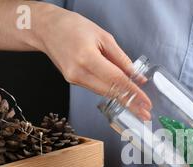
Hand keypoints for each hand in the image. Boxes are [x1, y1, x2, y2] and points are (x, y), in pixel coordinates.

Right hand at [34, 6, 151, 118]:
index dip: (133, 93)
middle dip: (130, 103)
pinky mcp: (73, 82)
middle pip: (110, 92)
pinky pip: (96, 88)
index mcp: (87, 58)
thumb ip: (122, 59)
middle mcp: (78, 72)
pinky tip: (122, 94)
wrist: (46, 29)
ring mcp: (74, 79)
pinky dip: (110, 91)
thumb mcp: (103, 37)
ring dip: (122, 100)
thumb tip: (137, 77)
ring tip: (138, 107)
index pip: (116, 80)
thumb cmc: (73, 27)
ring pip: (104, 92)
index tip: (146, 103)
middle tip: (146, 113)